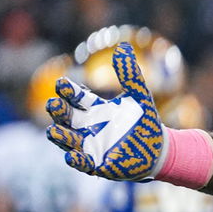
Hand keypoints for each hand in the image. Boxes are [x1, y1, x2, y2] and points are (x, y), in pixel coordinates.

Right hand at [46, 42, 167, 180]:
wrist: (158, 149)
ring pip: (67, 140)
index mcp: (94, 109)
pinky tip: (72, 156)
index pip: (75, 98)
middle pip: (65, 117)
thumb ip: (130, 75)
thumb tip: (123, 47)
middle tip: (54, 104)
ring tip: (54, 131)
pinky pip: (82, 162)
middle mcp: (86, 126)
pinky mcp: (97, 163)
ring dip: (60, 136)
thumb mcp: (138, 96)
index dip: (68, 91)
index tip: (63, 83)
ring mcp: (89, 145)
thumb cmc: (144, 121)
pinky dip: (76, 159)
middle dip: (58, 111)